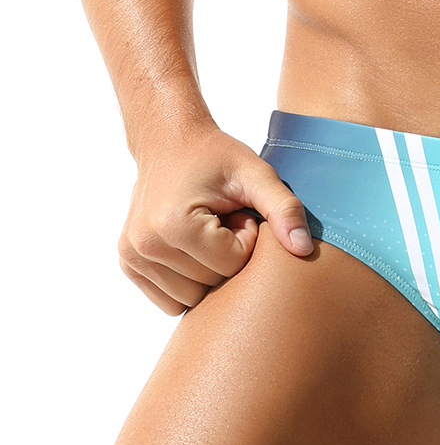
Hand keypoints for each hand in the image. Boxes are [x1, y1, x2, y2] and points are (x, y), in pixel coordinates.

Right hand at [117, 125, 313, 313]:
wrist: (170, 143)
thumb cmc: (216, 157)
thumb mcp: (257, 175)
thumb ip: (284, 209)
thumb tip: (303, 249)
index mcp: (174, 224)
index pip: (232, 265)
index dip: (247, 239)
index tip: (239, 213)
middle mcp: (145, 245)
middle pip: (212, 284)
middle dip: (229, 256)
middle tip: (224, 220)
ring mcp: (132, 258)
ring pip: (193, 298)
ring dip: (209, 270)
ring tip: (209, 232)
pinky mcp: (130, 265)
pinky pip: (172, 301)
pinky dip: (190, 281)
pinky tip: (193, 248)